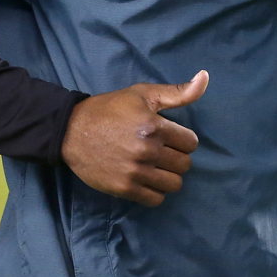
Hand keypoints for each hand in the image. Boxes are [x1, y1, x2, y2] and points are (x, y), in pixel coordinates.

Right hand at [61, 70, 208, 205]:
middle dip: (177, 157)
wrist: (71, 130)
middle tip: (162, 151)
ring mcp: (136, 172)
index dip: (183, 139)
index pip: (191, 143)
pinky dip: (155, 191)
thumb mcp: (143, 94)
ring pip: (174, 184)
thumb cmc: (110, 109)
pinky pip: (156, 199)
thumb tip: (205, 77)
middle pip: (184, 165)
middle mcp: (147, 151)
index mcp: (154, 126)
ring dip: (168, 175)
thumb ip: (177, 92)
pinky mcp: (124, 188)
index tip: (170, 137)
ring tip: (155, 166)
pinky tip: (146, 178)